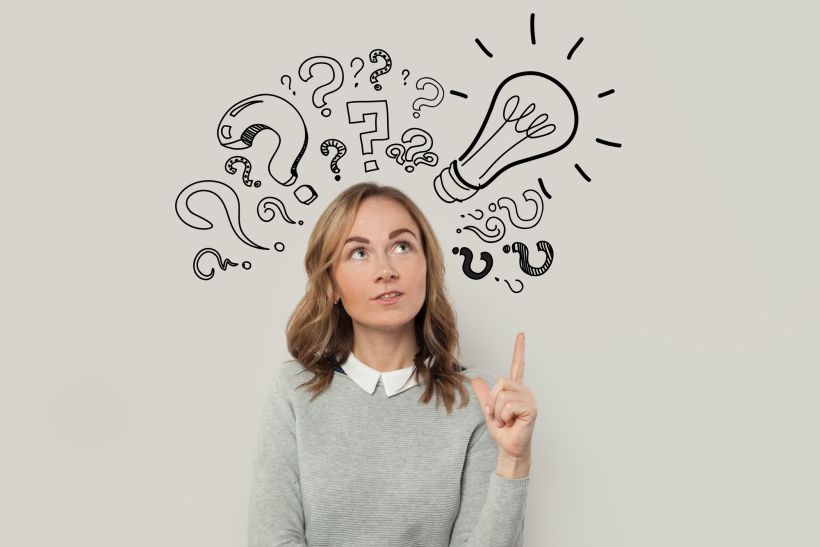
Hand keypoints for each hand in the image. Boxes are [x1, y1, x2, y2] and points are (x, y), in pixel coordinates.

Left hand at [469, 332, 537, 459]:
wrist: (508, 448)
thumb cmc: (502, 431)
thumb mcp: (488, 409)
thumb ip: (483, 394)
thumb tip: (475, 379)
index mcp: (515, 389)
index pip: (518, 365)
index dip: (519, 349)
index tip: (522, 334)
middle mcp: (524, 391)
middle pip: (500, 382)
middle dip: (492, 401)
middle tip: (497, 416)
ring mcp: (529, 399)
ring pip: (502, 395)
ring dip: (497, 412)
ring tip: (505, 421)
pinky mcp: (531, 408)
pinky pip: (508, 405)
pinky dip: (504, 417)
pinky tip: (511, 423)